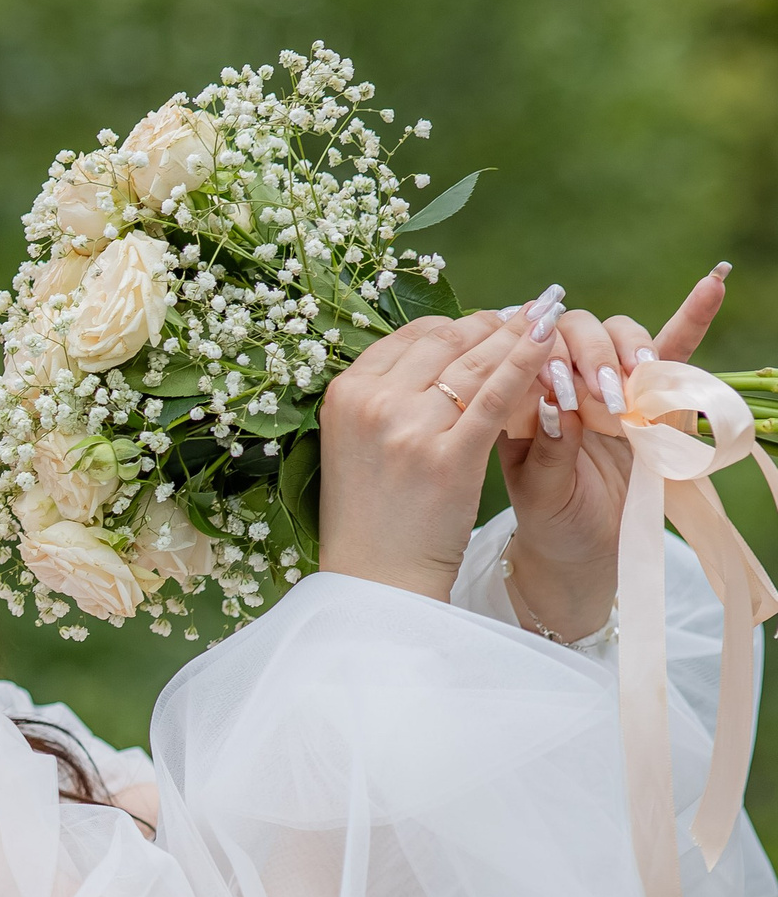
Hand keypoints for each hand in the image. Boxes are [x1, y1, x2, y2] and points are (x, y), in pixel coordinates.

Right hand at [318, 295, 568, 603]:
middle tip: (529, 315)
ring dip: (518, 334)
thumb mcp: (356, 445)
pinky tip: (551, 342)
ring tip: (551, 318)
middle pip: (444, 340)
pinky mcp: (449, 457)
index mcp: (345, 393)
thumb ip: (385, 399)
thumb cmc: (372, 517)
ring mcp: (409, 428)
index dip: (456, 325)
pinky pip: (497, 395)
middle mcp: (372, 402)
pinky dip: (527, 363)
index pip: (409, 336)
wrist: (377, 581)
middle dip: (492, 324)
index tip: (487, 324)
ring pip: (475, 361)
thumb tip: (438, 355)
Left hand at [498, 263, 729, 639]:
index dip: (547, 358)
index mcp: (522, 394)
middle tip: (603, 397)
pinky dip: (692, 317)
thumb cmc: (552, 520)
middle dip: (591, 355)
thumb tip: (559, 406)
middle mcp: (564, 377)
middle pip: (576, 330)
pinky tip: (715, 283)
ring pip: (619, 334)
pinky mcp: (651, 395)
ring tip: (635, 382)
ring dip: (629, 350)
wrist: (583, 551)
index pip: (531, 348)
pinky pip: (672, 348)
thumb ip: (548, 450)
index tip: (563, 390)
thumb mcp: (540, 493)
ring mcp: (609, 382)